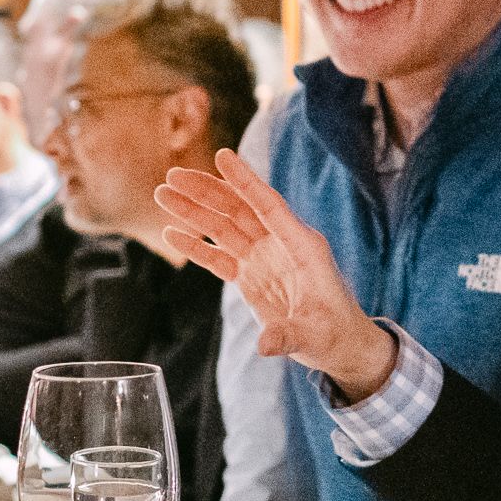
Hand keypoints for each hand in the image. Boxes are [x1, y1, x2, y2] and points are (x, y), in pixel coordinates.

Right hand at [155, 151, 397, 402]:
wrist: (338, 344)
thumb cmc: (334, 334)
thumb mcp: (313, 336)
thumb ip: (287, 336)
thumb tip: (264, 345)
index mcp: (302, 246)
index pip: (268, 205)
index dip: (245, 180)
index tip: (222, 155)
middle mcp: (280, 244)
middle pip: (238, 209)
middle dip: (205, 191)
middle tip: (173, 175)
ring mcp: (262, 259)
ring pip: (223, 227)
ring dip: (193, 211)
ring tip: (163, 194)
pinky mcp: (249, 276)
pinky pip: (218, 256)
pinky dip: (195, 245)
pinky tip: (171, 232)